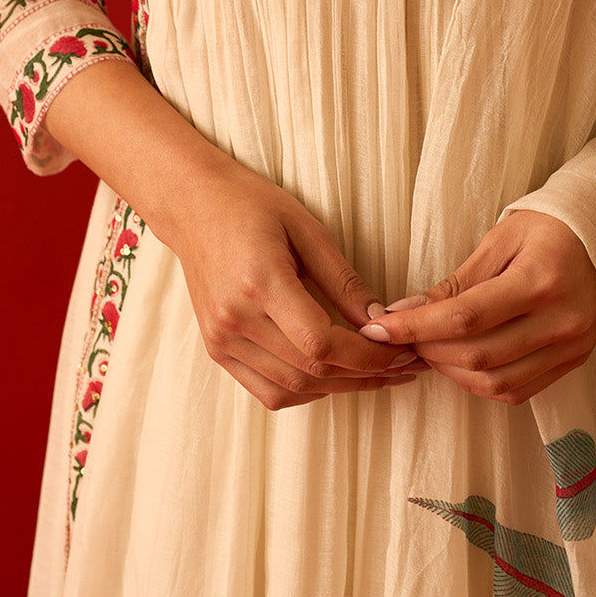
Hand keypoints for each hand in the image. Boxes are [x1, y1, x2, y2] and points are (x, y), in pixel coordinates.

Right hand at [164, 152, 423, 410]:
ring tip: (376, 374)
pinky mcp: (216, 348)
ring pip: (291, 389)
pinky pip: (268, 390)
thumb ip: (344, 281)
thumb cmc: (252, 205)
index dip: (367, 357)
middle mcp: (235, 318)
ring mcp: (221, 338)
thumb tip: (382, 321)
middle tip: (402, 366)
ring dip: (339, 388)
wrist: (193, 205)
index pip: (321, 344)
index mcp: (259, 282)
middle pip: (310, 372)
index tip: (400, 351)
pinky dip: (305, 391)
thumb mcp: (307, 229)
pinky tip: (332, 375)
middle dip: (365, 376)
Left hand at [357, 211, 595, 404]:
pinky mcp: (575, 362)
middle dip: (428, 350)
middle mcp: (562, 320)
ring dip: (451, 372)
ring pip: (497, 383)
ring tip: (428, 348)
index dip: (416, 327)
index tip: (380, 328)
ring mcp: (572, 347)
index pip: (466, 317)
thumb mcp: (500, 240)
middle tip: (400, 335)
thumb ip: (456, 282)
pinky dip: (481, 383)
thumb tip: (404, 312)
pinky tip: (461, 362)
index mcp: (541, 280)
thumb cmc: (547, 229)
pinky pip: (518, 391)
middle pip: (479, 356)